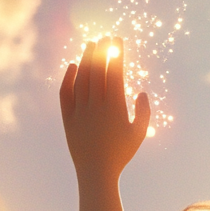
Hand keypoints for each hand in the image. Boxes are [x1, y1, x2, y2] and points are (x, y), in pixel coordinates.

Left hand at [60, 37, 150, 182]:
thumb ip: (143, 111)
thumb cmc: (121, 153)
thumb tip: (140, 91)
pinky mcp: (67, 118)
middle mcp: (96, 106)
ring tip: (90, 45)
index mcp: (115, 107)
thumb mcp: (138, 133)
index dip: (116, 54)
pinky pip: (65, 93)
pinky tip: (73, 65)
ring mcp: (80, 111)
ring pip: (81, 78)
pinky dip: (68, 78)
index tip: (117, 41)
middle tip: (105, 38)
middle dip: (101, 51)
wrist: (97, 173)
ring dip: (86, 59)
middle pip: (97, 71)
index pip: (114, 73)